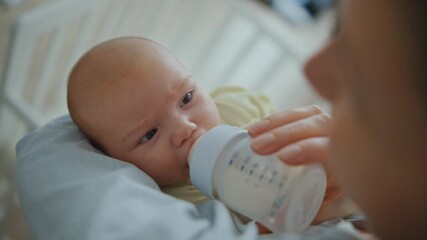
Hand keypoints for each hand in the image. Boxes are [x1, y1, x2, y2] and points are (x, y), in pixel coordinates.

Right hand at [248, 105, 358, 222]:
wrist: (340, 178)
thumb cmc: (326, 195)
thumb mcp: (315, 207)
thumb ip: (292, 214)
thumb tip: (259, 227)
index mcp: (343, 163)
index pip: (329, 148)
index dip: (307, 149)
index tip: (283, 157)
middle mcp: (340, 140)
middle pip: (316, 126)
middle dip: (283, 134)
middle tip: (258, 147)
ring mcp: (328, 127)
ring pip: (306, 114)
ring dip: (276, 123)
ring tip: (252, 135)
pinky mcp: (314, 120)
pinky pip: (297, 113)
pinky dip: (275, 118)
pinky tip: (256, 127)